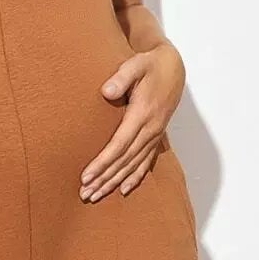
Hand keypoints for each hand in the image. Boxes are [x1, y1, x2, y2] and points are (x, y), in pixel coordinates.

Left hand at [79, 43, 185, 200]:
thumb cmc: (150, 65)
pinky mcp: (156, 136)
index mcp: (143, 114)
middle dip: (104, 178)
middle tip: (85, 193)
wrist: (173, 67)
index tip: (86, 176)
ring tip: (96, 195)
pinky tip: (123, 190)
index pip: (119, 145)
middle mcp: (150, 129)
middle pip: (124, 160)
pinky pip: (146, 162)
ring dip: (114, 182)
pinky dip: (135, 177)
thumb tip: (106, 92)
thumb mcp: (136, 64)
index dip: (103, 162)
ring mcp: (155, 135)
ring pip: (133, 165)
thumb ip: (121, 77)